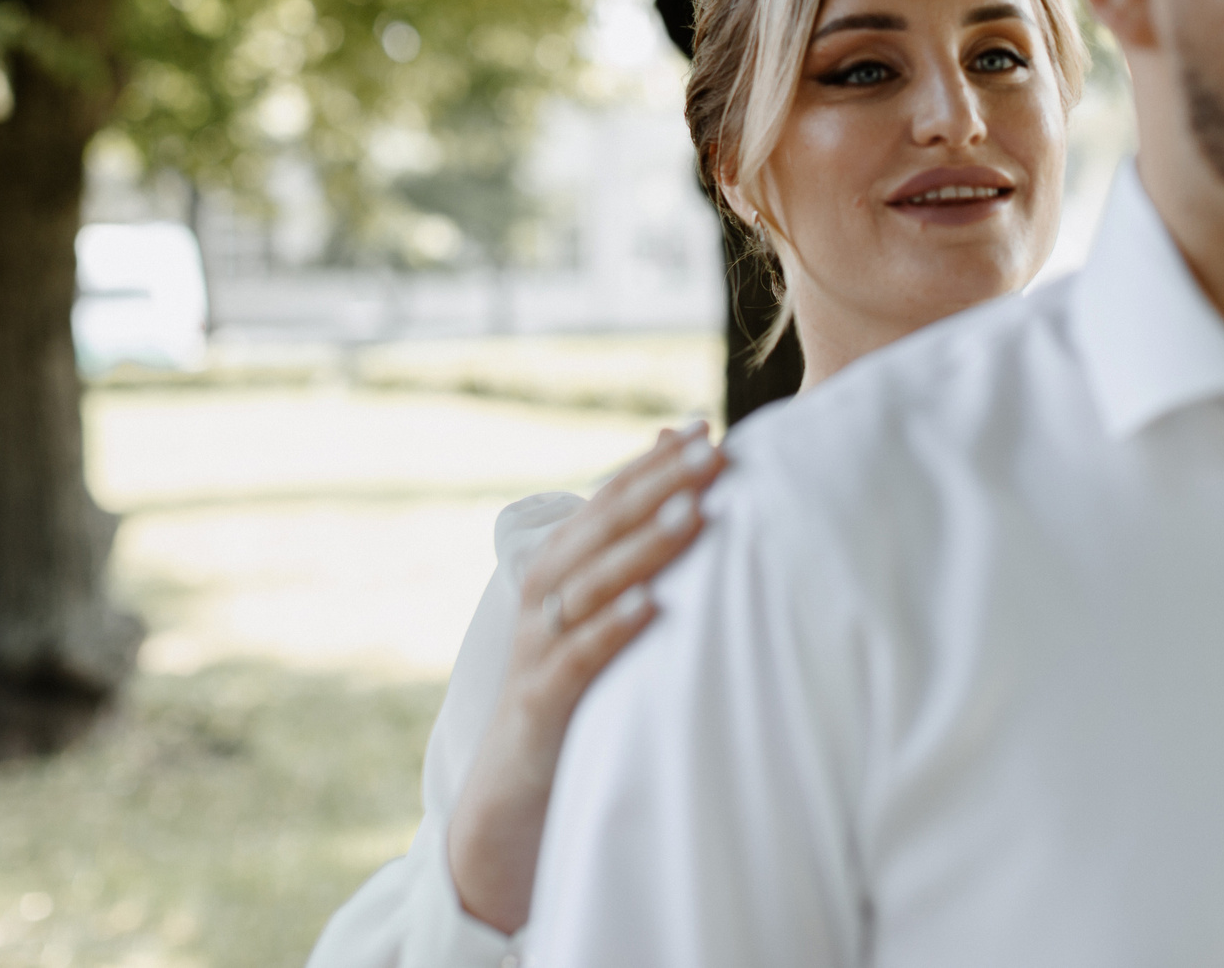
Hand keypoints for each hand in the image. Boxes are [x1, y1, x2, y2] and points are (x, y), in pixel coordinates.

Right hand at [447, 419, 726, 934]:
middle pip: (601, 529)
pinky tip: (650, 606)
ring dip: (640, 548)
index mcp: (560, 569)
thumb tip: (679, 478)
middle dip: (657, 487)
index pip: (610, 500)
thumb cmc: (574, 692)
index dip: (655, 462)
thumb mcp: (601, 616)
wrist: (509, 796)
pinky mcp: (540, 703)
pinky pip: (575, 659)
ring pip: (589, 584)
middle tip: (714, 453)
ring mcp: (537, 648)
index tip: (708, 426)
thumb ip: (632, 551)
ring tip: (692, 514)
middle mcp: (543, 597)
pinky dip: (610, 629)